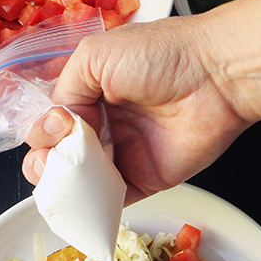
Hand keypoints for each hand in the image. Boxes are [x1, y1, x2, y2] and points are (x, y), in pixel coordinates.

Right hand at [22, 16, 250, 202]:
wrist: (215, 75)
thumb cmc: (162, 55)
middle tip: (54, 158)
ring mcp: (125, 153)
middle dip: (45, 161)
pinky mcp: (145, 179)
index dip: (45, 128)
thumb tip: (58, 122)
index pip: (54, 120)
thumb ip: (66, 88)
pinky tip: (81, 200)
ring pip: (81, 181)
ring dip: (63, 185)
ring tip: (64, 177)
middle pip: (61, 154)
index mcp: (93, 91)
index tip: (57, 125)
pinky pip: (111, 201)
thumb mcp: (96, 55)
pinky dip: (91, 206)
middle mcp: (107, 123)